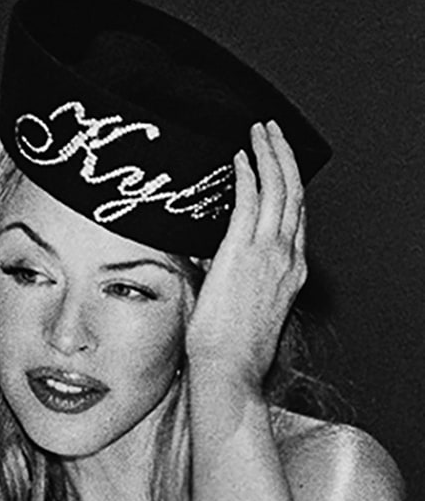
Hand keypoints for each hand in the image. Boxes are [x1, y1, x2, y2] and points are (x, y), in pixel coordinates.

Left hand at [185, 120, 306, 388]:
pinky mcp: (243, 254)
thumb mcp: (239, 304)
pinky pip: (250, 202)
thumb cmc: (228, 348)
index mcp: (291, 270)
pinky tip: (238, 158)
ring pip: (278, 189)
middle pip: (294, 192)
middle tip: (271, 131)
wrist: (229, 369)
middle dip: (284, 156)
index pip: (296, 215)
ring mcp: (269, 254)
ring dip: (269, 154)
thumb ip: (228, 274)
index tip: (279, 161)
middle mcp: (287, 257)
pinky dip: (247, 175)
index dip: (290, 183)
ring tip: (259, 132)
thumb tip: (204, 255)